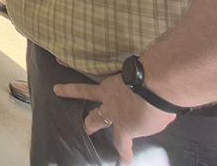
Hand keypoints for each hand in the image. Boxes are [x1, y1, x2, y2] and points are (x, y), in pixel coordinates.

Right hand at [55, 75, 176, 164]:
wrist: (157, 85)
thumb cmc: (160, 108)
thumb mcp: (156, 123)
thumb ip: (148, 122)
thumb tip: (148, 118)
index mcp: (124, 125)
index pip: (121, 143)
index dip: (123, 154)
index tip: (124, 161)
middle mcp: (111, 108)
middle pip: (96, 118)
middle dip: (90, 124)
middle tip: (85, 128)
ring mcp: (109, 90)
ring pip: (84, 90)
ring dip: (69, 90)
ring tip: (57, 89)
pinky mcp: (111, 74)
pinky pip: (92, 69)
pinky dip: (78, 65)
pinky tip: (64, 60)